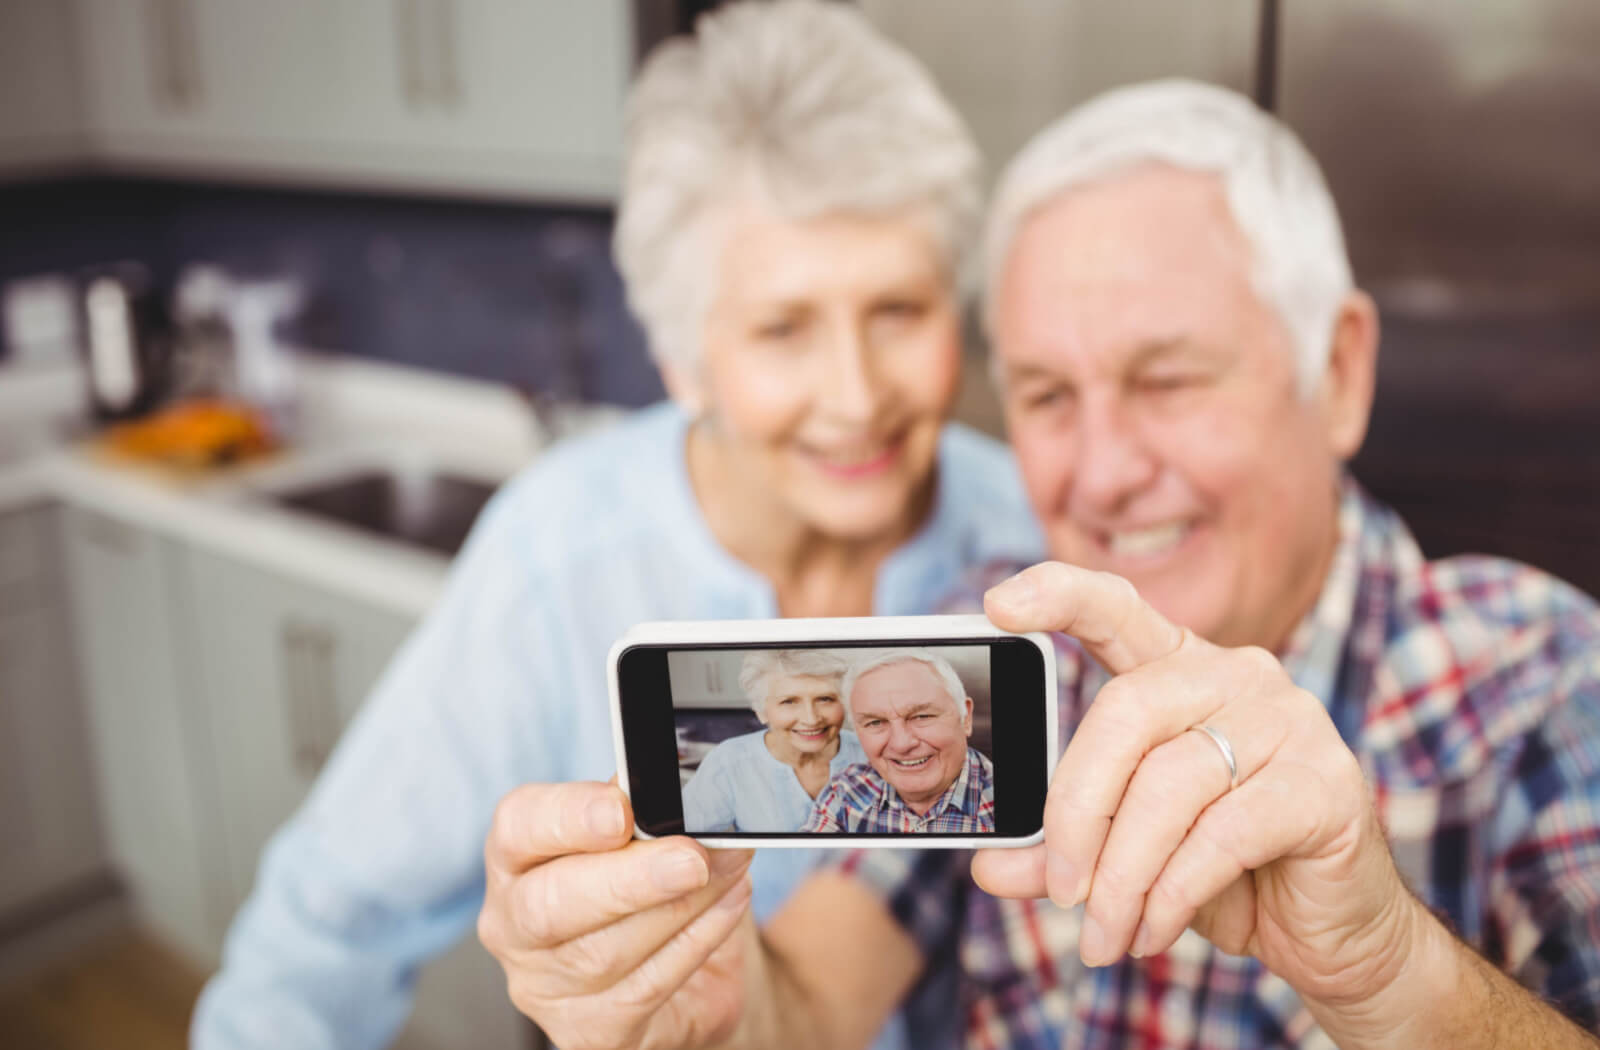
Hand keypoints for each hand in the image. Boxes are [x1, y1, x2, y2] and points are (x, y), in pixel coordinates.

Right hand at [477, 780, 754, 1049]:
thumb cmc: (652, 884)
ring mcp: (546, 986)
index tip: (620, 808)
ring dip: (683, 905)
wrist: (688, 973)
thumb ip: (646, 810)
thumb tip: (680, 790)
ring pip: (607, 951)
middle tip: (691, 858)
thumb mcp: (646, 834)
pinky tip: (730, 902)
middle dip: (628, 878)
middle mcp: (514, 924)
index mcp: (516, 857)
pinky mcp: (589, 1032)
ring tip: (731, 867)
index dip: (567, 816)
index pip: (519, 828)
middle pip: (550, 904)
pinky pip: (648, 986)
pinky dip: (699, 938)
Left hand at [972, 562, 1423, 1012]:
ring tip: (1105, 933)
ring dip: (1123, 875)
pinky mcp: (1326, 784)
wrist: (1333, 931)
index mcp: (1181, 670)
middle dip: (1077, 811)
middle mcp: (1239, 675)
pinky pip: (1223, 832)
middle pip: (1125, 712)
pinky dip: (1173, 891)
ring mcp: (1290, 722)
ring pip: (1170, 784)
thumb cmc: (1226, 873)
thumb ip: (1062, 852)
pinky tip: (1153, 930)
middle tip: (1062, 890)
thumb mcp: (1127, 856)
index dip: (1058, 596)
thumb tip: (988, 868)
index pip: (1117, 608)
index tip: (997, 604)